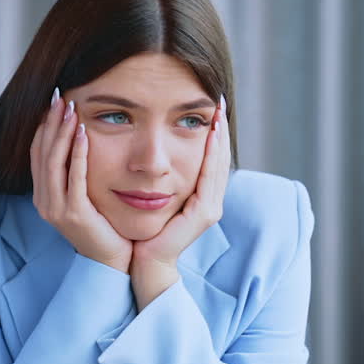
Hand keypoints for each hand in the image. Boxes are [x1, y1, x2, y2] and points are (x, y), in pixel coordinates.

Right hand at [30, 88, 131, 273]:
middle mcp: (44, 201)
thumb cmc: (102, 226)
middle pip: (42, 153)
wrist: (111, 261)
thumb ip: (75, 173)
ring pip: (53, 162)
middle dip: (50, 123)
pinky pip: (73, 177)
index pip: (37, 153)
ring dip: (62, 132)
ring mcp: (56, 209)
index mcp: (43, 196)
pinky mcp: (74, 214)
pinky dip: (77, 153)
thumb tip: (78, 139)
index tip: (53, 103)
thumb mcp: (83, 196)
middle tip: (59, 97)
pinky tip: (83, 133)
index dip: (43, 126)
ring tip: (70, 109)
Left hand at [130, 96, 230, 306]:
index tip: (210, 108)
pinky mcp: (204, 213)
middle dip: (220, 129)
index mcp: (201, 197)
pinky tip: (210, 134)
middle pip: (220, 158)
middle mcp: (211, 201)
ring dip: (219, 137)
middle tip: (218, 101)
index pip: (211, 159)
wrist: (144, 262)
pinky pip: (209, 177)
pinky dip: (211, 154)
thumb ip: (161, 179)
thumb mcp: (154, 197)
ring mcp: (211, 208)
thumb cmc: (144, 231)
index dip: (213, 134)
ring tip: (217, 112)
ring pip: (218, 164)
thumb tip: (153, 153)